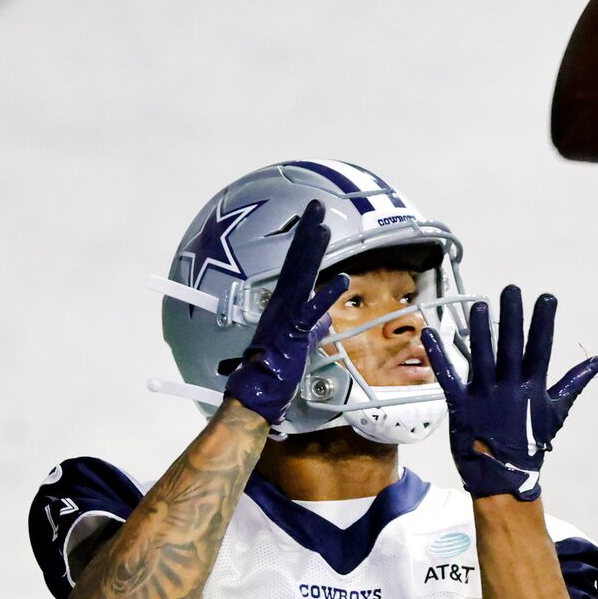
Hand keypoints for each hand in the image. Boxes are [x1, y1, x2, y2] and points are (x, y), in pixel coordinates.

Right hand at [220, 200, 348, 426]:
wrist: (256, 392)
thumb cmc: (273, 371)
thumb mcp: (299, 345)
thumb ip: (313, 329)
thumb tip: (325, 321)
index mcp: (285, 305)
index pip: (299, 266)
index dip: (307, 242)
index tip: (315, 220)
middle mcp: (283, 304)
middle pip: (298, 262)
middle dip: (309, 233)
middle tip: (317, 206)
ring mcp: (287, 316)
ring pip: (302, 278)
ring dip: (313, 252)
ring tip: (324, 227)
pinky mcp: (294, 333)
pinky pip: (312, 311)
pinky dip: (327, 296)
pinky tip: (341, 280)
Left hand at [422, 286, 597, 499]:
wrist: (503, 477)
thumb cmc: (530, 442)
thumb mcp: (556, 412)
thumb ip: (573, 383)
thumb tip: (597, 360)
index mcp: (532, 387)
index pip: (540, 348)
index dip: (543, 322)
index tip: (546, 298)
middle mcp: (509, 387)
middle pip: (510, 346)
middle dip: (511, 317)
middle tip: (511, 290)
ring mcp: (483, 395)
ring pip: (481, 356)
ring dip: (480, 330)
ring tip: (480, 305)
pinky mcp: (460, 404)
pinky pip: (448, 376)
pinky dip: (439, 355)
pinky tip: (431, 333)